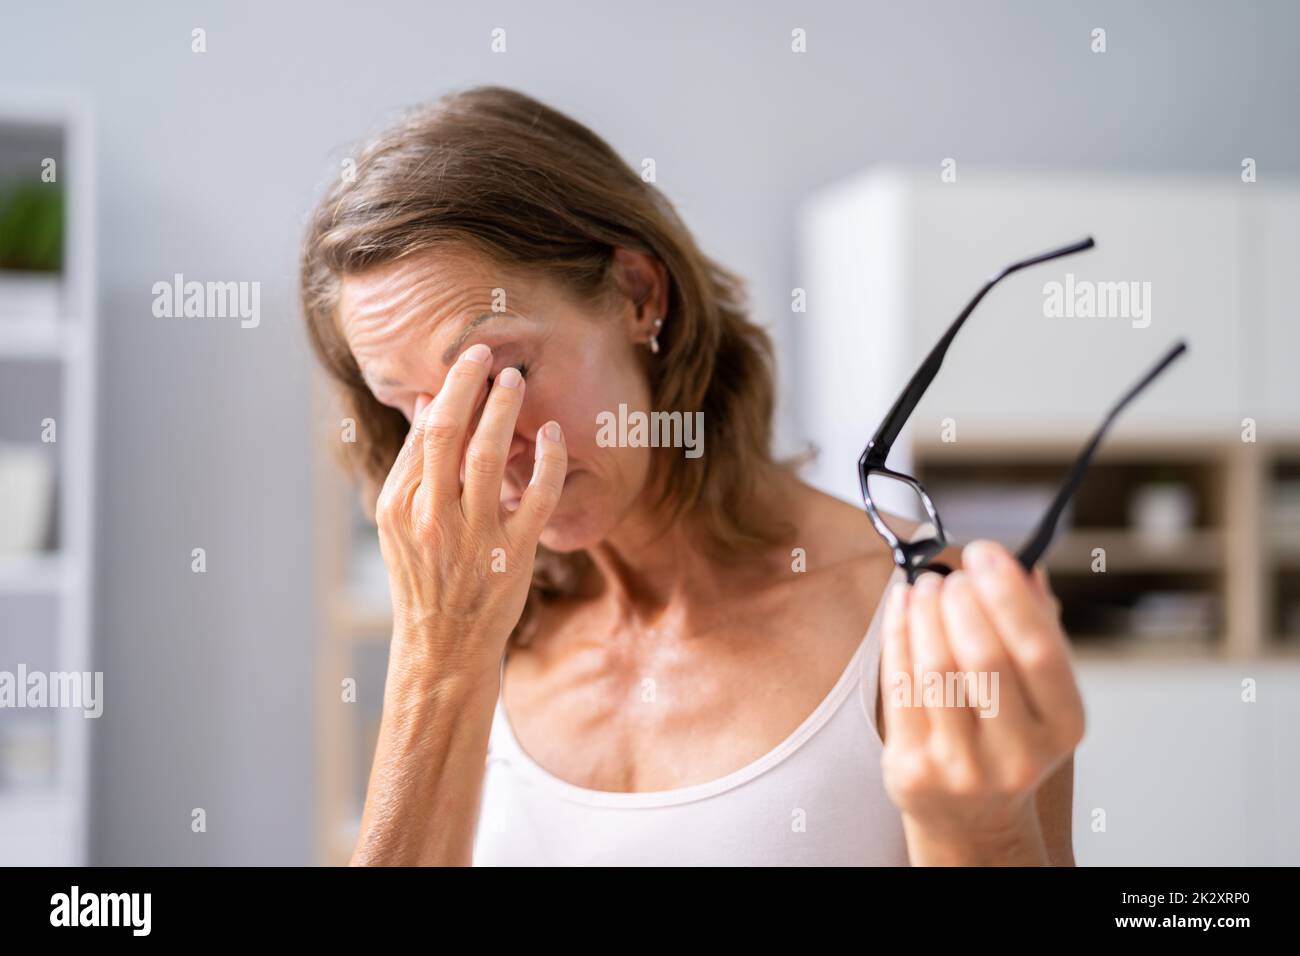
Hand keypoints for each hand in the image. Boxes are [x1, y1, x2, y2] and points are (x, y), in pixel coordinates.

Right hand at [374, 342, 566, 683]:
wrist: (442, 644)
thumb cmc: (423, 577)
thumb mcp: (398, 524)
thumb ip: (412, 469)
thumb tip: (425, 407)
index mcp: (400, 504)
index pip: (423, 432)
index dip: (448, 391)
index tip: (468, 364)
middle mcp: (432, 516)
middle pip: (447, 433)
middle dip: (469, 385)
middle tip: (487, 353)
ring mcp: (473, 536)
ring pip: (489, 457)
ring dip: (504, 411)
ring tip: (516, 380)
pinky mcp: (511, 555)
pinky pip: (537, 497)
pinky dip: (548, 461)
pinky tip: (553, 434)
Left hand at [878, 540, 1084, 863]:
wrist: (973, 819)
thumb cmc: (1008, 737)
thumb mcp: (1041, 695)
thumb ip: (1038, 632)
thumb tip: (1026, 568)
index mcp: (1063, 727)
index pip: (1040, 651)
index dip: (1009, 594)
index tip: (986, 554)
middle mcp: (1018, 754)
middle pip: (984, 657)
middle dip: (963, 600)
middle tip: (953, 572)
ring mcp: (963, 767)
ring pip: (936, 669)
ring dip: (927, 612)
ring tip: (927, 584)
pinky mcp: (913, 769)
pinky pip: (899, 686)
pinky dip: (898, 634)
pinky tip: (903, 607)